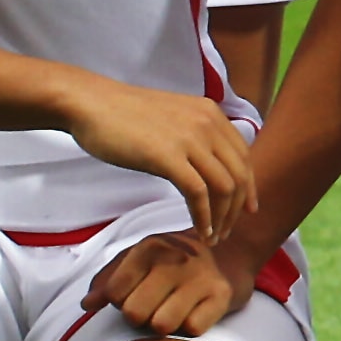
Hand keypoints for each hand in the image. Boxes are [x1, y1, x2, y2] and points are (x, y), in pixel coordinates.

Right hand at [60, 79, 256, 237]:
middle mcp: (207, 124)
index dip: (248, 186)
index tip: (245, 209)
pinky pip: (198, 193)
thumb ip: (194, 134)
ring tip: (213, 236)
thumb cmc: (124, 114)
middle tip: (227, 230)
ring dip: (222, 217)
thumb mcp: (173, 117)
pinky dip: (204, 216)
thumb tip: (206, 162)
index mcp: (211, 113)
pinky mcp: (169, 156)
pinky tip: (200, 230)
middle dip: (236, 208)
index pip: (243, 156)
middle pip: (239, 174)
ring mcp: (190, 139)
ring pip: (224, 186)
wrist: (92, 103)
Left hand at [88, 229, 242, 336]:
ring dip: (164, 325)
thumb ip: (108, 279)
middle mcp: (175, 259)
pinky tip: (194, 312)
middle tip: (154, 305)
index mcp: (149, 247)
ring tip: (172, 310)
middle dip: (140, 316)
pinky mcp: (221, 295)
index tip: (134, 293)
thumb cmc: (173, 260)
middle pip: (134, 314)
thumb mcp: (139, 258)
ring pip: (162, 325)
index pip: (113, 294)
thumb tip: (87, 305)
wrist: (231, 251)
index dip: (119, 301)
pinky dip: (189, 327)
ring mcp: (200, 277)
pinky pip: (192, 329)